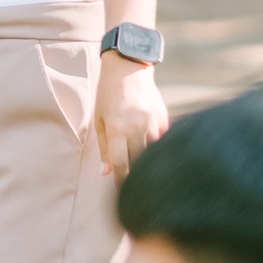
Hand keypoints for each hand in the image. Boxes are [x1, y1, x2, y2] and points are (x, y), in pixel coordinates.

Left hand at [94, 55, 167, 179]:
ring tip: (148, 174)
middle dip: (137, 176)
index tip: (122, 195)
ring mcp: (152, 122)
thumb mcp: (99, 119)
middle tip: (137, 189)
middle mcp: (136, 127)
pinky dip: (158, 147)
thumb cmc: (108, 95)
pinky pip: (163, 140)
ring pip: (154, 152)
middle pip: (139, 162)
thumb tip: (106, 173)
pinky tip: (155, 151)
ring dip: (149, 163)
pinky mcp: (163, 117)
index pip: (121, 164)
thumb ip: (104, 147)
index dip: (121, 182)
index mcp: (117, 129)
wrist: (129, 67)